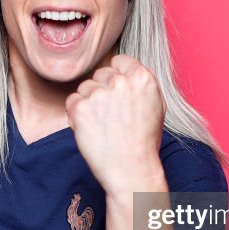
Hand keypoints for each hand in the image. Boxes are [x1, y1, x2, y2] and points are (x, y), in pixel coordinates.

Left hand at [65, 54, 165, 193]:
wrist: (131, 169)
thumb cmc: (144, 142)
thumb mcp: (156, 106)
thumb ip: (140, 84)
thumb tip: (126, 71)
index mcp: (142, 77)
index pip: (119, 61)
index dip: (116, 76)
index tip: (117, 92)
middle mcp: (120, 81)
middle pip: (100, 74)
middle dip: (102, 90)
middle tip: (111, 115)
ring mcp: (98, 93)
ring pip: (84, 87)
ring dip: (89, 102)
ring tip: (102, 125)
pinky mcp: (80, 108)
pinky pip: (72, 101)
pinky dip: (77, 115)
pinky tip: (91, 129)